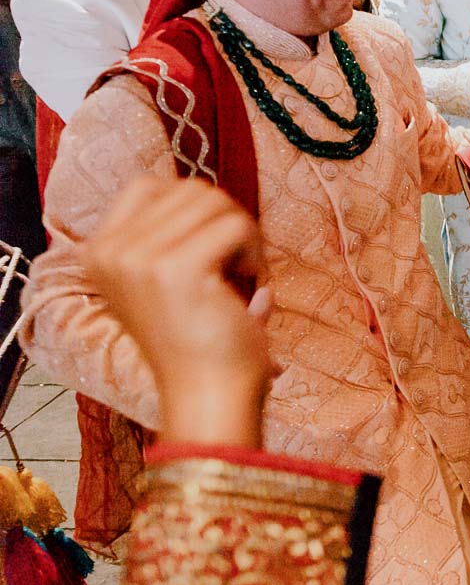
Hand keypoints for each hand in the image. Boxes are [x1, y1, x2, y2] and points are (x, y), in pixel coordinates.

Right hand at [82, 175, 273, 447]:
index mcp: (99, 253)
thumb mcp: (163, 283)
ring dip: (244, 236)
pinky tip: (253, 288)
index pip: (150, 186)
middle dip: (226, 222)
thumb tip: (209, 196)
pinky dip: (256, 253)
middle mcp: (110, 252)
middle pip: (191, 191)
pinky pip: (237, 226)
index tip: (212, 248)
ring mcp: (140, 259)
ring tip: (244, 277)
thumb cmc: (199, 344)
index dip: (195, 208)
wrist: (207, 398)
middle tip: (239, 268)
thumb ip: (170, 239)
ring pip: (216, 203)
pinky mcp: (178, 268)